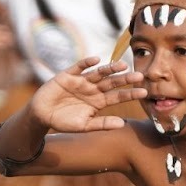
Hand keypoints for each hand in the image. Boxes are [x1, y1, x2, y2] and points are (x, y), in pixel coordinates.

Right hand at [30, 57, 147, 132]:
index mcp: (99, 102)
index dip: (130, 94)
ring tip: (122, 66)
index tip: (144, 92)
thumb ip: (102, 124)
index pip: (118, 96)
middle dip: (125, 79)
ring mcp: (81, 81)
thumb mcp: (84, 126)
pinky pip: (78, 67)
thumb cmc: (64, 122)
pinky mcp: (68, 75)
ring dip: (110, 69)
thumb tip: (122, 124)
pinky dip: (86, 63)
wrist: (41, 115)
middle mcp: (93, 89)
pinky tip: (95, 60)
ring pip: (98, 73)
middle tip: (140, 76)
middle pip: (112, 82)